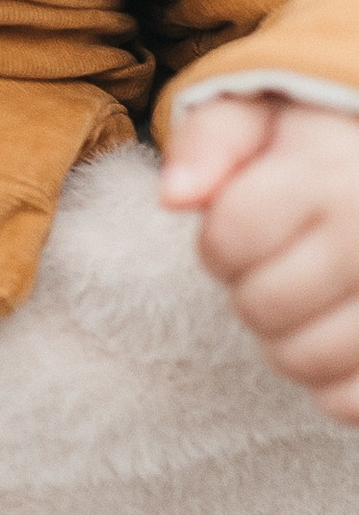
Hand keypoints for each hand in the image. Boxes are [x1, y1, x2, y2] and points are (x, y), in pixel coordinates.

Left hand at [164, 91, 358, 421]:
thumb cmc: (326, 142)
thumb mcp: (268, 111)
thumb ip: (212, 139)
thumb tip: (174, 196)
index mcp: (329, 177)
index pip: (226, 241)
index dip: (220, 244)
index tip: (247, 227)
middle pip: (260, 307)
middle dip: (251, 292)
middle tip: (280, 268)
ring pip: (303, 361)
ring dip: (287, 343)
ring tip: (309, 304)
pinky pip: (352, 402)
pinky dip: (334, 389)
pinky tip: (337, 346)